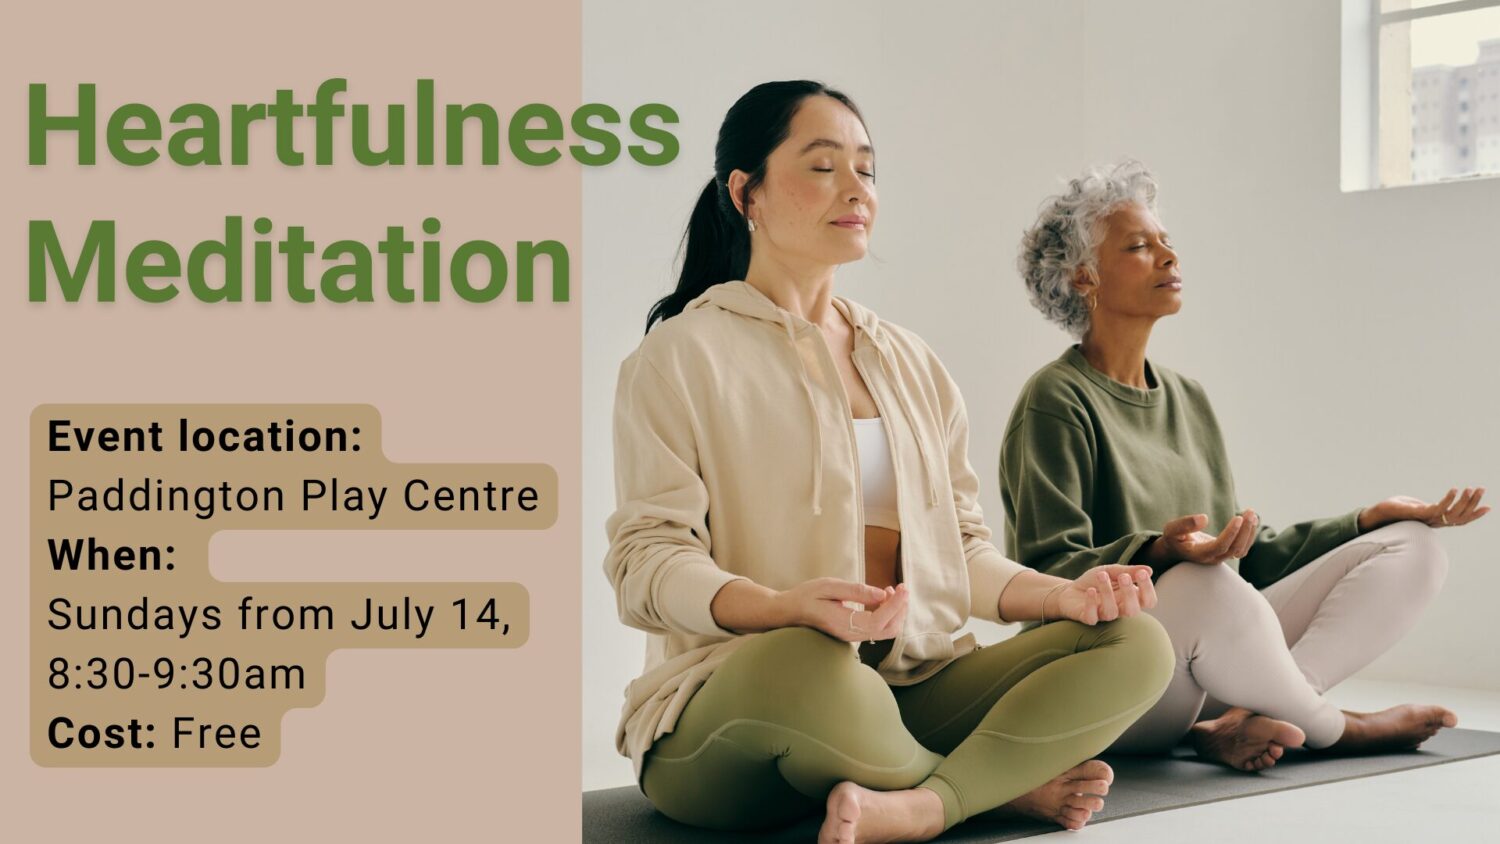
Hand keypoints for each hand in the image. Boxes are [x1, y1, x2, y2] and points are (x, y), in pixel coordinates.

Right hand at [778, 578, 907, 641]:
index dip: (896, 605)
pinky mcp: (852, 633)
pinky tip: (881, 598)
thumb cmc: (805, 597)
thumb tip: (882, 593)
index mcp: (844, 623)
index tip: (903, 587)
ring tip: (892, 591)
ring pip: (885, 631)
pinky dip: (886, 614)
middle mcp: (850, 635)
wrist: (788, 612)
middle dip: (900, 609)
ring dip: (895, 612)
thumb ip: (856, 591)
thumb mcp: (828, 586)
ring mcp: (852, 636)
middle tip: (901, 587)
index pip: (880, 620)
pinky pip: (876, 628)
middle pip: (888, 630)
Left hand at [1053, 565, 1157, 624]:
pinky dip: (1091, 603)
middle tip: (1123, 576)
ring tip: (1101, 575)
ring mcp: (1103, 615)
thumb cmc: (1094, 581)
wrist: (1069, 590)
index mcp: (1130, 598)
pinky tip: (1090, 590)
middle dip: (1130, 593)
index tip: (1142, 573)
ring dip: (1107, 593)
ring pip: (1112, 612)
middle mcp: (1120, 609)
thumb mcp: (1111, 571)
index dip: (1148, 589)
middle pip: (1133, 611)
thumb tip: (1149, 570)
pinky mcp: (1088, 618)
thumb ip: (1128, 571)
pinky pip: (1092, 617)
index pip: (1148, 601)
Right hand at [1146, 510, 1258, 565]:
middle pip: (1235, 549)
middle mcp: (1212, 558)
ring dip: (1249, 532)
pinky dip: (1249, 535)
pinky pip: (1242, 548)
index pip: (1220, 546)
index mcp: (1199, 554)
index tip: (1238, 518)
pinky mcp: (1225, 553)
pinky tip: (1251, 520)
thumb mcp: (1171, 530)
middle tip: (1250, 512)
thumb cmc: (1173, 539)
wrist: (1175, 550)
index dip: (1231, 533)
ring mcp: (1220, 557)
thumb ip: (1185, 524)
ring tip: (1252, 513)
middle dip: (1245, 531)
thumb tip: (1204, 518)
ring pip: (1241, 550)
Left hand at [1359, 488, 1488, 531]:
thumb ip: (1426, 507)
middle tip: (1482, 489)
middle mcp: (1433, 522)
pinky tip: (1455, 489)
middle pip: (1460, 516)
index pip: (1460, 520)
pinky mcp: (1418, 514)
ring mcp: (1426, 519)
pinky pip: (1438, 508)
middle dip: (1473, 503)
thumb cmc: (1394, 509)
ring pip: (1452, 514)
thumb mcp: (1415, 506)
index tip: (1488, 506)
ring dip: (1464, 501)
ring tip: (1472, 488)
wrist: (1376, 514)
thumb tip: (1434, 506)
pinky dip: (1448, 499)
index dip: (1474, 514)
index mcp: (1435, 520)